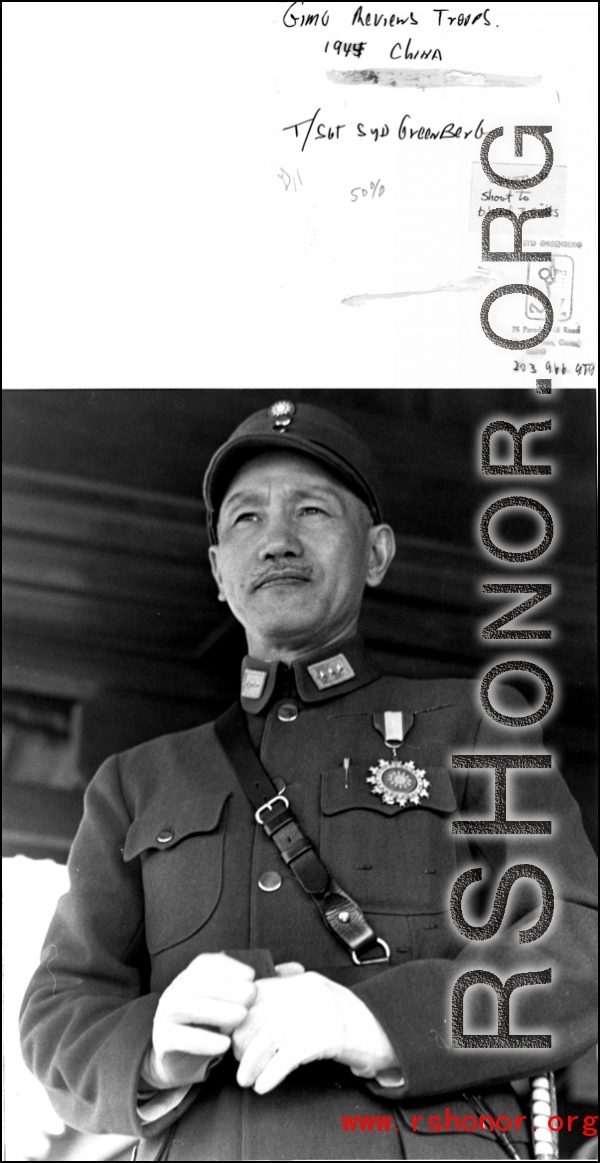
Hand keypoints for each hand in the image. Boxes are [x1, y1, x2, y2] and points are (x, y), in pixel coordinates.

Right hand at [143, 953, 256, 1089]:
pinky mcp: (163, 1041)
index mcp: (188, 979)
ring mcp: (164, 1016)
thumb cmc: (207, 1027)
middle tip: (252, 995)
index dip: (228, 967)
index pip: (205, 964)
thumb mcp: (225, 1006)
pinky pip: (179, 1038)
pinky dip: (202, 1040)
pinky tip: (225, 1045)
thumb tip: (285, 973)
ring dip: (215, 1009)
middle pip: (196, 983)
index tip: (252, 975)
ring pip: (185, 1006)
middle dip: (226, 987)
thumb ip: (245, 991)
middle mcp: (174, 993)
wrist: (175, 1061)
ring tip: (241, 1016)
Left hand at [232, 970, 398, 1093]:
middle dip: (240, 1042)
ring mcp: (314, 1014)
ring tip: (246, 1079)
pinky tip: (263, 1085)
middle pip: (256, 1016)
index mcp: (300, 981)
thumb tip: (258, 998)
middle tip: (239, 1060)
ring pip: (266, 1038)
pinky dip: (270, 1074)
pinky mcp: (324, 1038)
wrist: (384, 1028)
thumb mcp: (319, 991)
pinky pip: (287, 1057)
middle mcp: (304, 994)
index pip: (255, 993)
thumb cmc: (350, 1016)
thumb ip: (291, 987)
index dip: (239, 1016)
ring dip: (250, 1064)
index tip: (233, 1033)